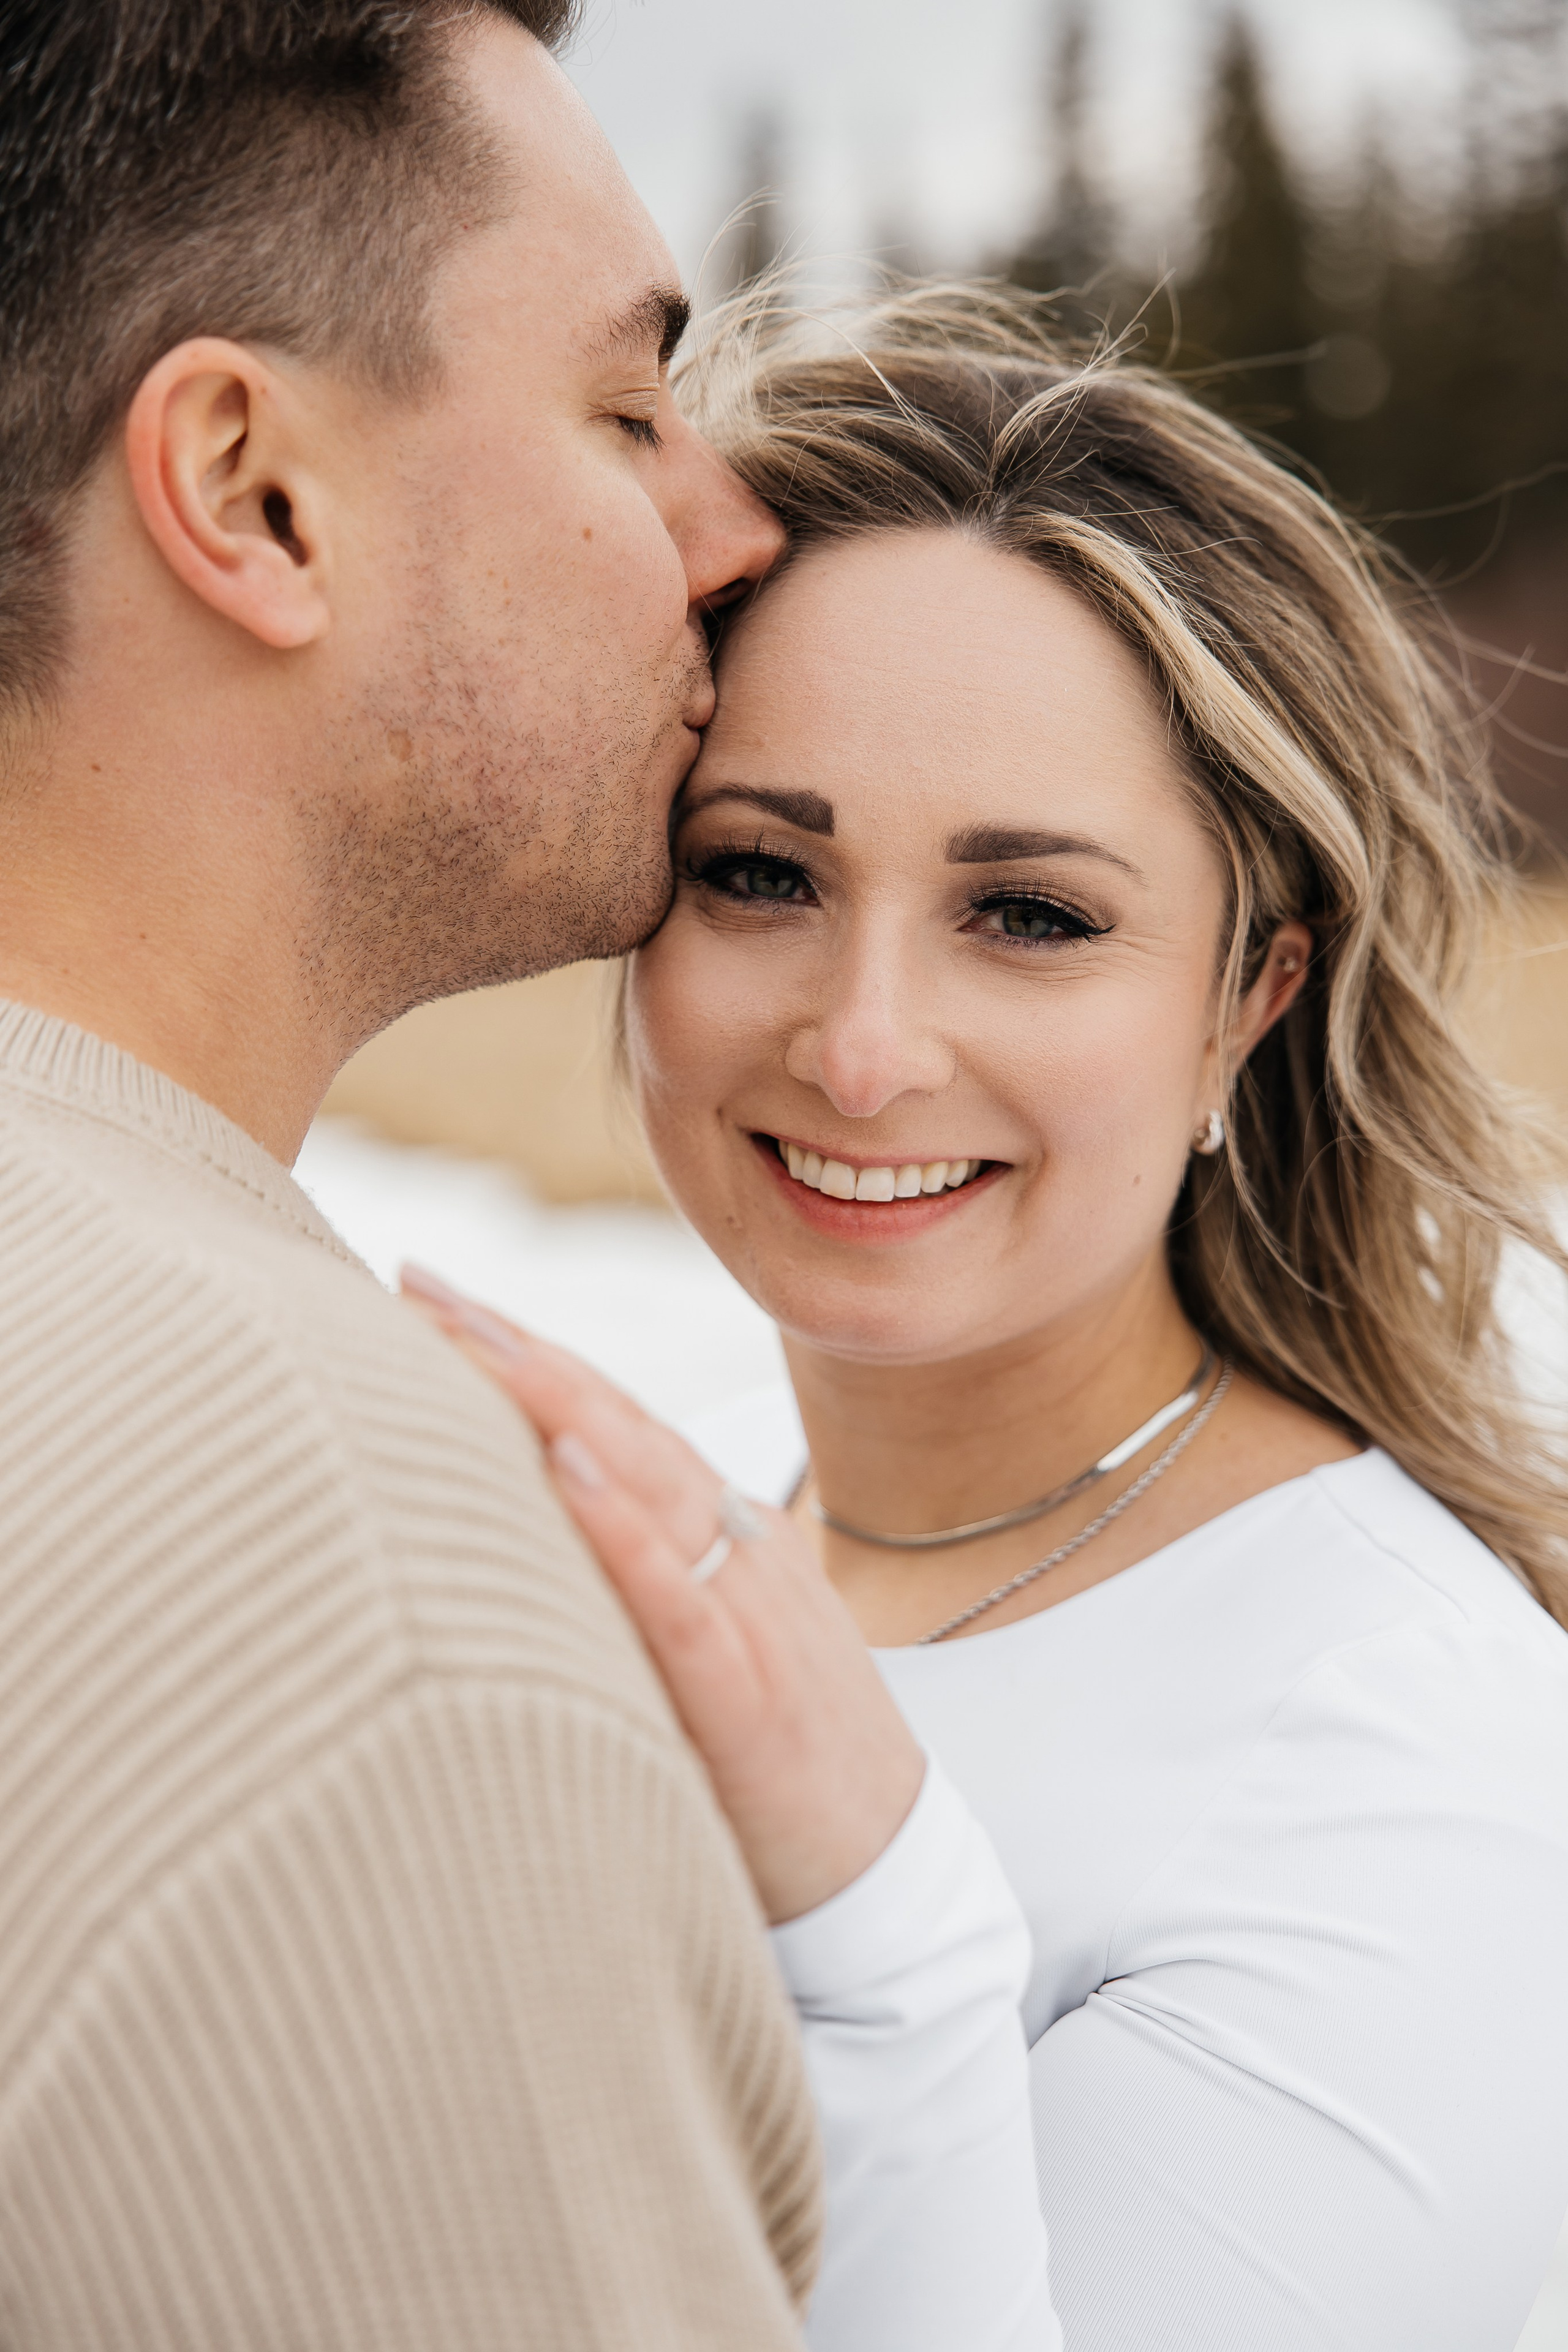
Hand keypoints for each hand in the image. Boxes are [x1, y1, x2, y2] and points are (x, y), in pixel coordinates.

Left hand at [400, 1268, 925, 1923]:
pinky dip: (625, 1531)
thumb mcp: (701, 1650)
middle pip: (615, 1425)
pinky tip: (564, 1471)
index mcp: (720, 1537)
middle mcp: (735, 1551)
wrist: (889, 1879)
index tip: (429, 1296)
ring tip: (466, 1336)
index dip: (524, 1354)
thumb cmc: (774, 1769)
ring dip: (552, 1403)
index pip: (610, 1422)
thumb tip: (520, 1534)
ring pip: (647, 1485)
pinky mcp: (754, 1698)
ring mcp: (752, 1616)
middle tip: (415, 1281)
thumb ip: (633, 1586)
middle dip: (514, 1350)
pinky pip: (683, 1600)